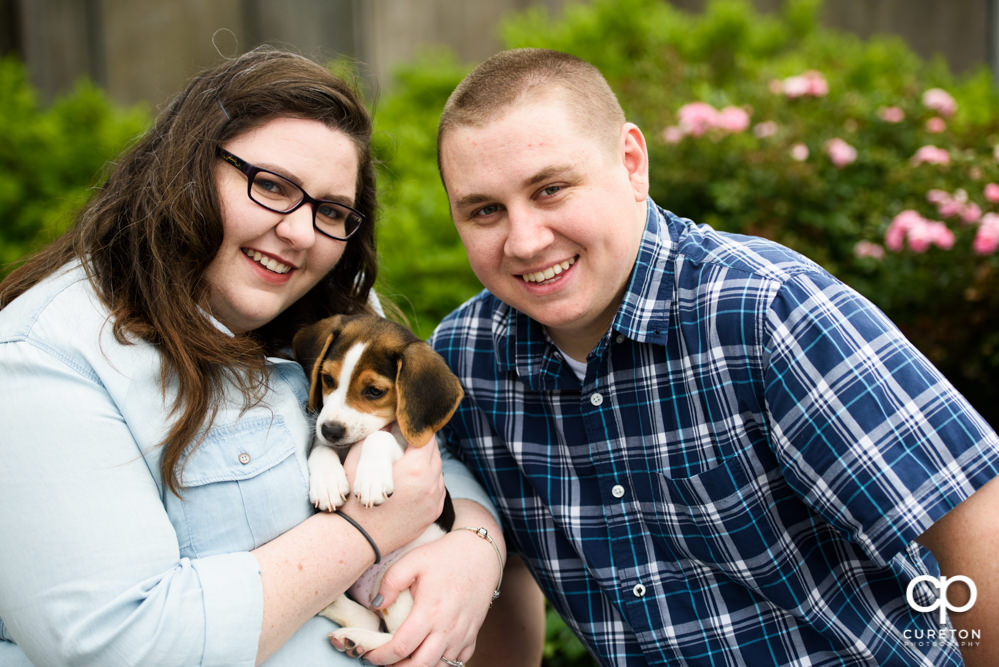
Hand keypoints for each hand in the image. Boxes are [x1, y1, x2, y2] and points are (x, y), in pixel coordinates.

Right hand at [340, 435, 445, 555]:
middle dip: (420, 445)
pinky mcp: (434, 513)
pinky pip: (437, 489)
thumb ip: (378, 434)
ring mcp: (435, 500)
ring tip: (406, 464)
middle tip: (404, 443)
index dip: (414, 428)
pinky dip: (427, 482)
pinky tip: (410, 484)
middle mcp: (432, 483)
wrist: (358, 537)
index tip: (404, 427)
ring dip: (425, 464)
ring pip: (437, 470)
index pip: (425, 435)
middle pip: (434, 452)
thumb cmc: (355, 497)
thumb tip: (390, 421)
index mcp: (416, 467)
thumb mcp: (360, 458)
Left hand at [360, 525, 501, 665]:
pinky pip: (459, 661)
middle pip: (420, 666)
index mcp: (429, 611)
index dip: (381, 656)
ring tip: (406, 659)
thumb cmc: (446, 555)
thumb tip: (376, 605)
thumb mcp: (414, 560)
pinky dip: (442, 663)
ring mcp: (462, 634)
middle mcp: (447, 628)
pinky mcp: (473, 633)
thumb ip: (391, 582)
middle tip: (386, 661)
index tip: (370, 654)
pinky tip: (430, 653)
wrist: (480, 552)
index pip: (401, 648)